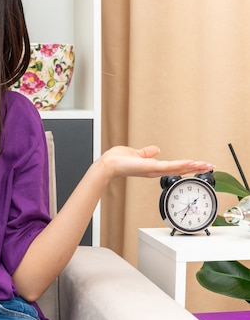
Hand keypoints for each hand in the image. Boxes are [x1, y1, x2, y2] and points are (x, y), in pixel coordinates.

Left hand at [98, 145, 214, 179]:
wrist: (108, 165)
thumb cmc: (116, 160)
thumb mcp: (135, 153)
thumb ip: (146, 152)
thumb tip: (155, 149)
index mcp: (152, 167)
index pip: (174, 166)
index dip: (188, 166)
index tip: (200, 164)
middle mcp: (155, 170)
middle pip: (180, 169)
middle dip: (196, 168)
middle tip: (211, 167)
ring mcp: (154, 170)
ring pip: (178, 168)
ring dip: (193, 167)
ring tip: (207, 165)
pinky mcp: (151, 167)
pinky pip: (170, 166)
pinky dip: (181, 165)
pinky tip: (192, 163)